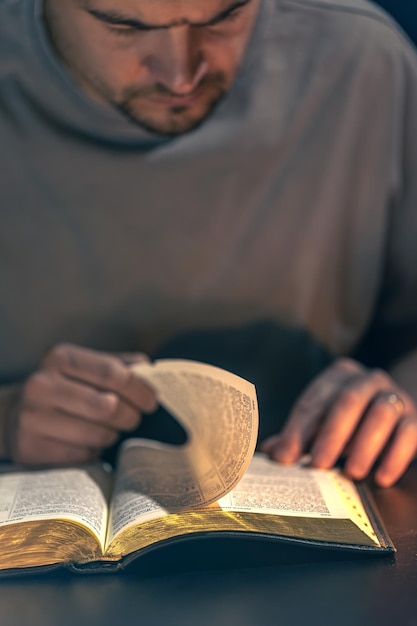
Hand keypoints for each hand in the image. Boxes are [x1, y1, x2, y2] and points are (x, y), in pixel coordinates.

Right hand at [6, 344, 156, 465]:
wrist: (15, 415)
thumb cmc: (63, 388)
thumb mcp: (84, 368)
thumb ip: (117, 365)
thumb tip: (150, 369)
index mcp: (60, 358)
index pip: (113, 373)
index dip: (140, 389)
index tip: (152, 401)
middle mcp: (41, 384)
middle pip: (109, 406)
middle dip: (130, 416)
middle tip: (133, 419)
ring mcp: (33, 417)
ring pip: (98, 434)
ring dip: (112, 435)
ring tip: (107, 429)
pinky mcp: (31, 447)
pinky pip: (83, 455)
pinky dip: (93, 451)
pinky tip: (86, 442)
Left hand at [260, 358, 416, 486]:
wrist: (395, 416)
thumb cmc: (349, 423)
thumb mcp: (321, 425)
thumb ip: (297, 438)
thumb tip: (271, 453)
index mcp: (338, 375)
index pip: (315, 399)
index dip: (298, 428)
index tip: (286, 457)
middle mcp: (368, 379)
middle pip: (348, 400)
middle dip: (331, 434)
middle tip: (318, 465)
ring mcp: (395, 396)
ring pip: (381, 413)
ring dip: (364, 445)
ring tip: (351, 473)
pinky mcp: (415, 418)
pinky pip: (408, 433)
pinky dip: (395, 456)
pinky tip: (381, 477)